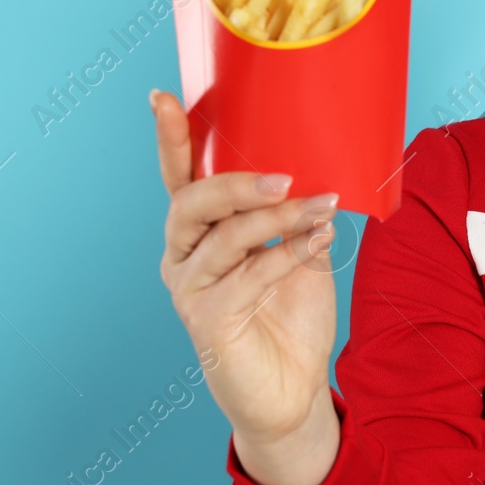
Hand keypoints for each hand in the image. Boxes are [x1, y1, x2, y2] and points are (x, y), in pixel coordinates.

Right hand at [152, 88, 342, 484]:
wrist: (294, 388)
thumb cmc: (290, 315)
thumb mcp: (299, 252)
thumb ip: (297, 215)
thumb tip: (321, 167)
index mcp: (201, 231)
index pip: (179, 176)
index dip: (170, 137)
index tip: (162, 96)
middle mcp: (185, 255)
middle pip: (191, 202)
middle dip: (236, 183)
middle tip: (283, 177)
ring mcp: (191, 289)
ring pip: (226, 237)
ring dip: (279, 218)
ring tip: (322, 207)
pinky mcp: (208, 320)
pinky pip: (249, 275)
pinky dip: (289, 253)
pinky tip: (320, 240)